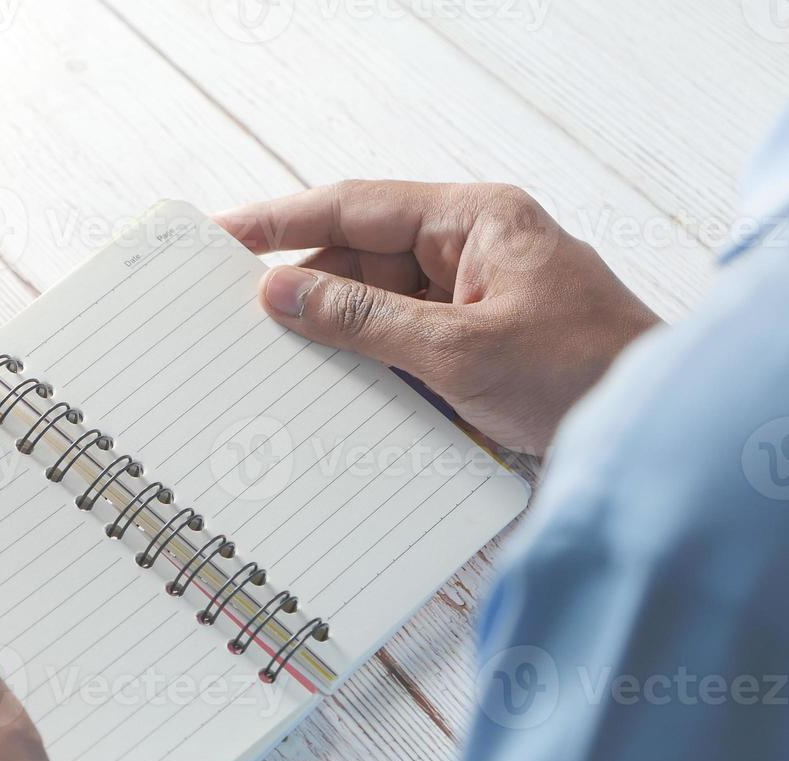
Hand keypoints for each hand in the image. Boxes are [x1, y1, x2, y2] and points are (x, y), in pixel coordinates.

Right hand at [217, 180, 659, 454]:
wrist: (653, 436)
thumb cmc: (583, 376)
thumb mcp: (458, 349)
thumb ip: (362, 318)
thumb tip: (281, 293)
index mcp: (475, 220)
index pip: (356, 207)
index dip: (281, 221)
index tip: (224, 236)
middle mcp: (470, 247)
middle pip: (361, 256)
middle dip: (304, 287)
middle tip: (238, 318)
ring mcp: (472, 296)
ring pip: (376, 302)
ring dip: (334, 330)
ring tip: (277, 359)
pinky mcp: (473, 342)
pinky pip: (400, 338)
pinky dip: (367, 359)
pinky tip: (332, 384)